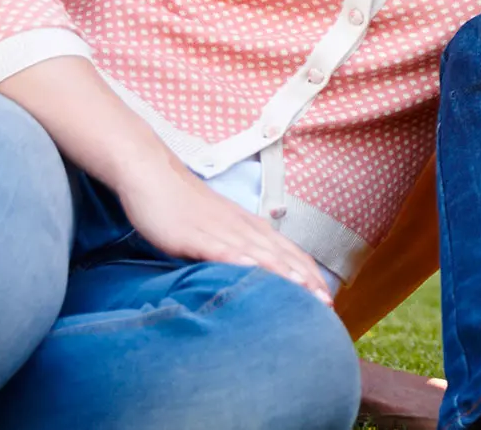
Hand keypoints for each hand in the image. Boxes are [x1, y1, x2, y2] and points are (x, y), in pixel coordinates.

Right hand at [114, 165, 331, 303]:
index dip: (309, 275)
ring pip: (257, 253)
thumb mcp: (217, 230)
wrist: (153, 176)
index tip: (327, 299)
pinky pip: (219, 248)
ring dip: (282, 272)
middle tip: (326, 304)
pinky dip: (237, 259)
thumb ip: (236, 250)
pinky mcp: (193, 234)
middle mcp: (243, 228)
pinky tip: (252, 270)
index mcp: (251, 228)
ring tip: (303, 291)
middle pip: (282, 255)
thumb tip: (253, 276)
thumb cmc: (184, 207)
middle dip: (306, 280)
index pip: (289, 253)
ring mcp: (219, 230)